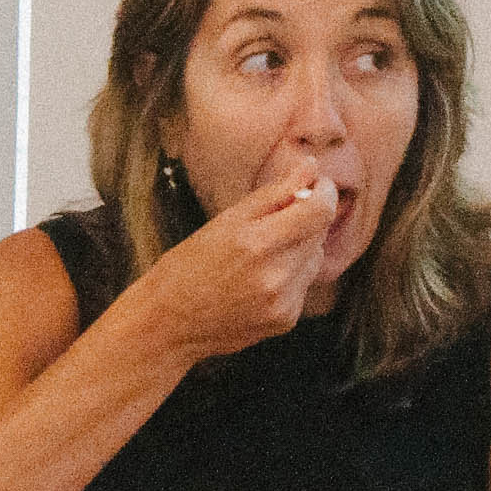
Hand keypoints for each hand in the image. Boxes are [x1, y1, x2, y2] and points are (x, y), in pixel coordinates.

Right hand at [130, 144, 342, 361]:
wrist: (167, 324)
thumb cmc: (186, 267)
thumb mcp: (223, 222)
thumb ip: (273, 194)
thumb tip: (310, 166)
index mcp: (257, 243)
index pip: (320, 210)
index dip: (324, 192)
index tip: (315, 184)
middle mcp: (276, 276)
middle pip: (319, 233)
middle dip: (306, 218)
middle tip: (274, 218)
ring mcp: (283, 302)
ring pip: (314, 258)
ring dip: (298, 247)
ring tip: (260, 253)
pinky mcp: (286, 320)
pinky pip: (303, 284)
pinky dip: (290, 275)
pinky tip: (258, 280)